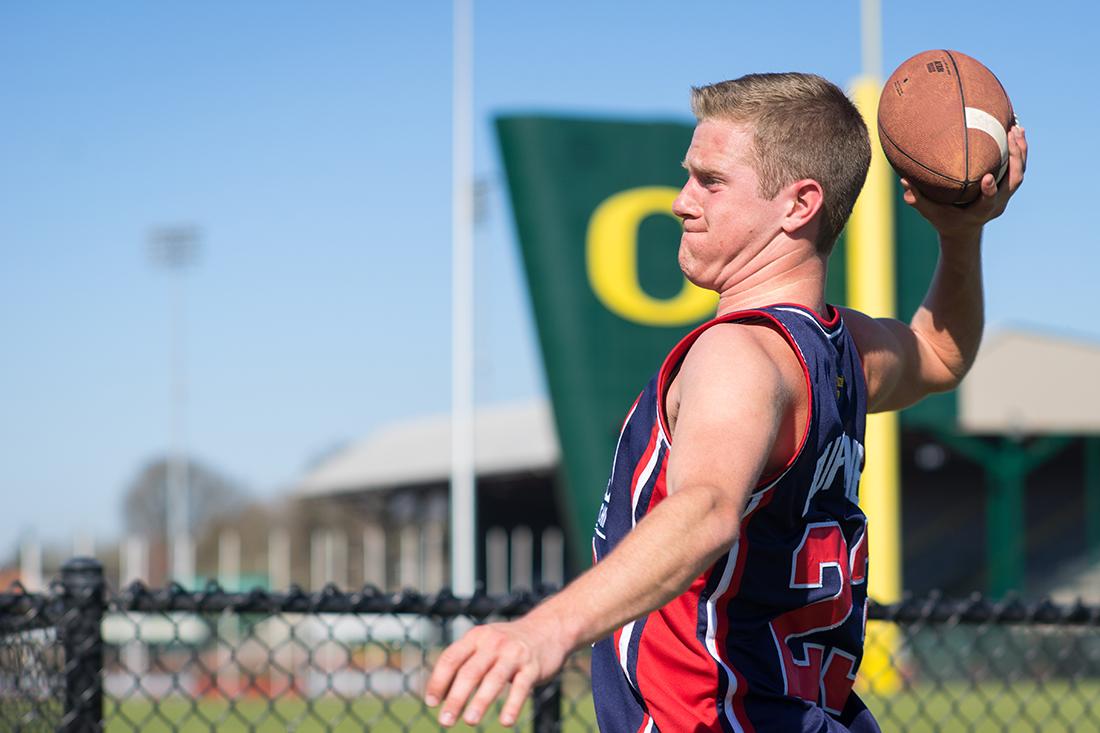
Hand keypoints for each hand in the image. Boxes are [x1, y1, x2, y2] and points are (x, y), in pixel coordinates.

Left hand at [424, 616, 567, 726]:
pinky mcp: (532, 666)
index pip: (450, 659)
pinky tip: (506, 722)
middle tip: (445, 721)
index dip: (438, 681)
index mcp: (476, 637)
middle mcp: (493, 643)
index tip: (431, 703)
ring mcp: (513, 654)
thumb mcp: (485, 643)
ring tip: (469, 721)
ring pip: (493, 680)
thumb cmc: (508, 644)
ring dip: (480, 702)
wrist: (548, 628)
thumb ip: (465, 662)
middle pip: (469, 672)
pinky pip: (521, 687)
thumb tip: (441, 695)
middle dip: (455, 698)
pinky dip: (512, 705)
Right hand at [901, 125, 1027, 240]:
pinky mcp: (1007, 187)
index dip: (990, 190)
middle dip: (1014, 160)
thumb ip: (917, 199)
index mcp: (980, 212)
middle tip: (1010, 137)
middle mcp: (997, 204)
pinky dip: (1020, 150)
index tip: (988, 177)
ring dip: (1020, 151)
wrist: (964, 229)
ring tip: (1016, 128)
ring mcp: (1005, 196)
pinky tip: (1017, 130)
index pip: (989, 201)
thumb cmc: (944, 220)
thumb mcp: (929, 212)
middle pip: (1013, 182)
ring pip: (1019, 173)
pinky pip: (1018, 167)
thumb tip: (903, 181)